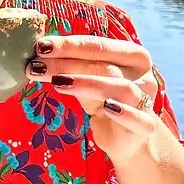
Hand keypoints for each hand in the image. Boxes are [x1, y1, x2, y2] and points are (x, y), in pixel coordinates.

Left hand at [26, 34, 158, 150]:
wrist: (126, 139)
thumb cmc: (104, 101)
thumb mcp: (87, 81)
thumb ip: (70, 67)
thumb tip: (36, 54)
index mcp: (132, 56)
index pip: (98, 45)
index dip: (69, 45)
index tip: (40, 46)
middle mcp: (143, 75)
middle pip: (105, 65)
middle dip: (68, 64)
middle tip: (37, 66)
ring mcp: (146, 101)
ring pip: (121, 87)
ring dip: (87, 83)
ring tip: (57, 83)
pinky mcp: (146, 127)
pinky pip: (139, 119)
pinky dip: (124, 112)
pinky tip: (106, 108)